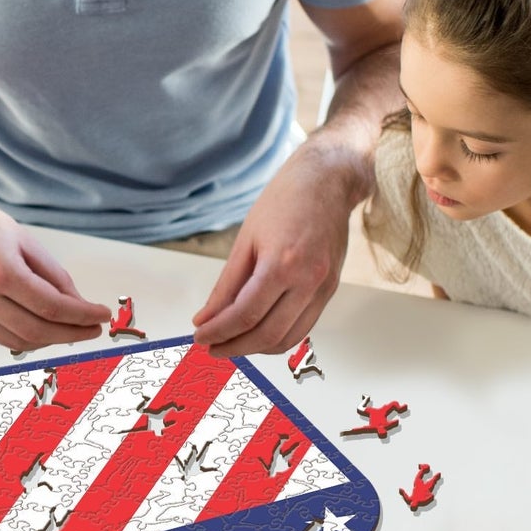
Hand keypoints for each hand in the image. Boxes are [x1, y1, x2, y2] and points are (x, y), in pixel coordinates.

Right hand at [0, 185, 109, 350]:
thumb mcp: (24, 239)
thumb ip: (53, 274)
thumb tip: (76, 303)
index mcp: (1, 271)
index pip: (52, 306)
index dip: (82, 315)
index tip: (101, 316)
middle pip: (37, 330)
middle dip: (71, 333)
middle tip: (92, 329)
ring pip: (18, 341)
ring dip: (49, 340)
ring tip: (70, 330)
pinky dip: (24, 338)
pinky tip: (41, 329)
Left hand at [192, 142, 358, 356]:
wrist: (327, 181)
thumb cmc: (284, 201)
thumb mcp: (245, 240)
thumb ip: (226, 285)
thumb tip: (206, 318)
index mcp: (282, 263)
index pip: (245, 315)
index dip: (218, 332)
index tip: (200, 337)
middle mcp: (308, 280)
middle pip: (267, 334)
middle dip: (234, 347)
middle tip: (211, 347)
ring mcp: (323, 288)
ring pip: (288, 338)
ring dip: (256, 348)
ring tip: (231, 343)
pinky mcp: (330, 290)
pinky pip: (304, 327)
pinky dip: (278, 337)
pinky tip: (257, 332)